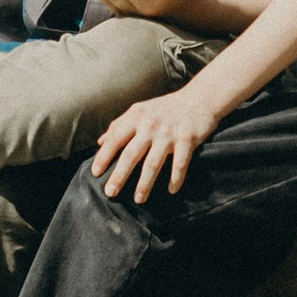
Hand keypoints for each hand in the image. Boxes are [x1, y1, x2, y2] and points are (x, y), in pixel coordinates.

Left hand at [92, 80, 221, 199]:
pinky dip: (176, 178)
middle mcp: (151, 125)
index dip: (104, 156)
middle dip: (119, 175)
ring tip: (138, 199)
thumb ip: (119, 124)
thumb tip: (100, 142)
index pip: (115, 138)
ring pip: (153, 163)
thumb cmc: (166, 107)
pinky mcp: (187, 139)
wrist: (200, 97)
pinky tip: (172, 190)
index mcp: (137, 117)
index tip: (95, 173)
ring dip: (145, 183)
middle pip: (131, 154)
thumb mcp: (140, 110)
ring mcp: (169, 133)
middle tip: (110, 192)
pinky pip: (180, 163)